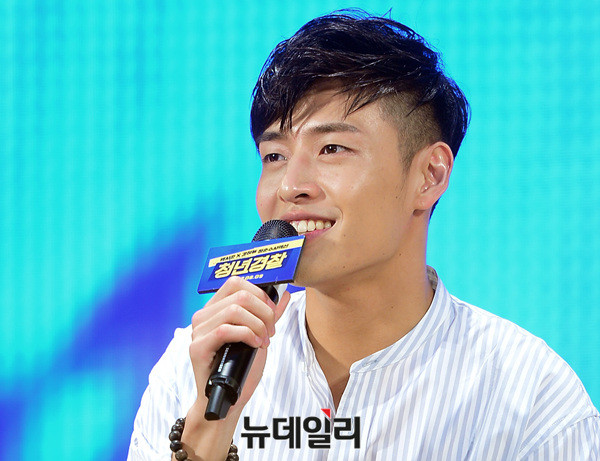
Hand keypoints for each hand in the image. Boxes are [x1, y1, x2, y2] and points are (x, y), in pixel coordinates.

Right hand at [189, 276, 290, 415]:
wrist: (228, 400)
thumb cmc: (241, 368)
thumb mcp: (259, 335)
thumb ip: (268, 315)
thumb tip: (284, 295)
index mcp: (214, 309)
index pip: (235, 282)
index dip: (259, 293)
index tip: (272, 312)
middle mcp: (203, 316)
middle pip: (239, 294)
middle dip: (264, 311)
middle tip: (270, 331)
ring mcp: (198, 331)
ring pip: (234, 310)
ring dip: (257, 325)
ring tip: (263, 340)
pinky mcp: (197, 347)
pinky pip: (225, 330)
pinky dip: (246, 334)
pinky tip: (254, 345)